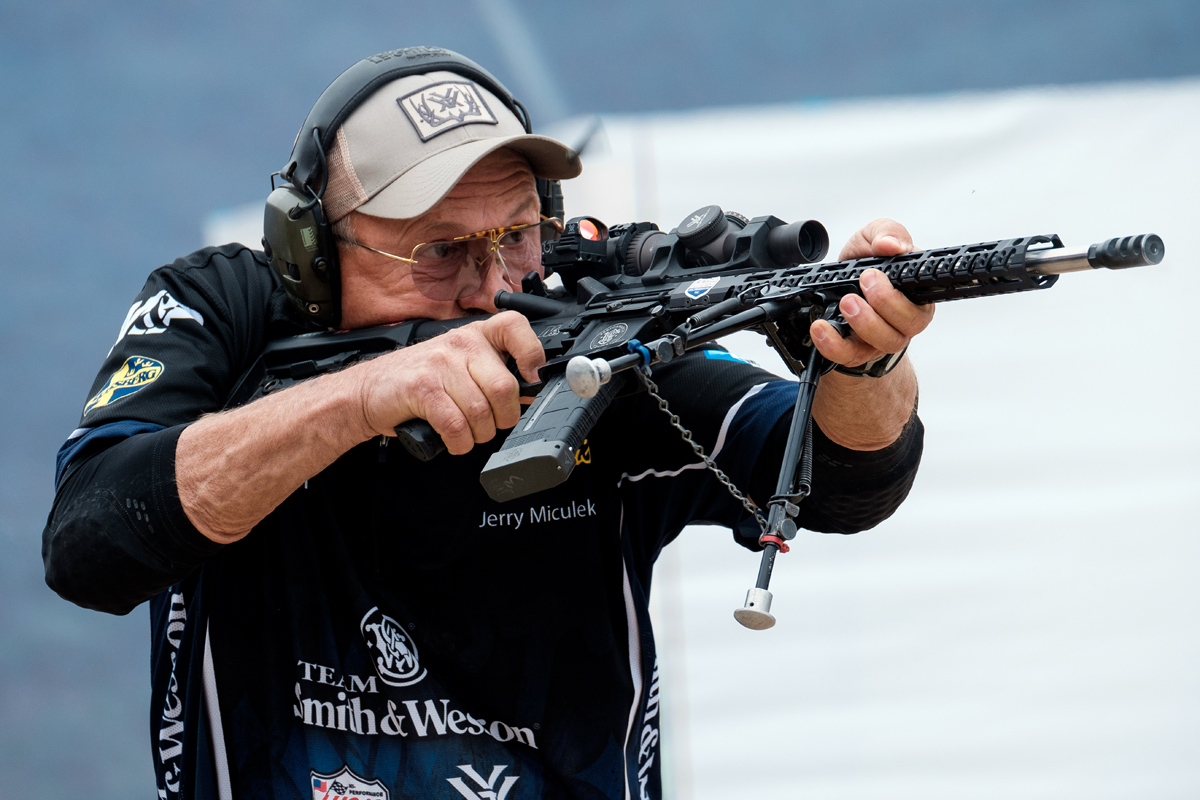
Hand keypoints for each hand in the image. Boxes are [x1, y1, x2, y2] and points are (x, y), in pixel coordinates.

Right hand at [358, 311, 544, 454]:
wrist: (368, 390)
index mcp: (475, 335)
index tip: (531, 379)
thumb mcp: (460, 366)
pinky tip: (452, 439)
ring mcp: (440, 364)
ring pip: (481, 412)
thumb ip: (493, 373)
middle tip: (491, 423)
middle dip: (503, 418)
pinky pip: (456, 425)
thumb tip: (530, 393)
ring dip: (478, 434)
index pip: (515, 326)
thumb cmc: (418, 381)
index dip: (532, 354)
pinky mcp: (422, 388)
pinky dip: (459, 442)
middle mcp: (460, 344)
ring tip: (466, 432)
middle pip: (504, 387)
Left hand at [809, 218, 934, 367]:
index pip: (927, 293)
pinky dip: (833, 343)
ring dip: (865, 322)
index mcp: (917, 291)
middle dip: (886, 301)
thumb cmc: (864, 264)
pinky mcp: (858, 352)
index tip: (886, 270)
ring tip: (846, 301)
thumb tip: (892, 244)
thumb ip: (886, 232)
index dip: (913, 285)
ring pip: (886, 341)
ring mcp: (883, 338)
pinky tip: (820, 327)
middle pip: (910, 322)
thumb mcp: (872, 237)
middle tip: (864, 280)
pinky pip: (849, 355)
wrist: (837, 287)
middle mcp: (906, 319)